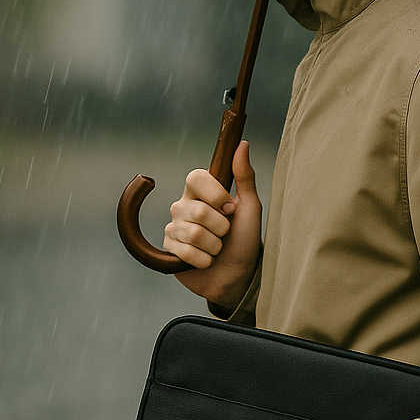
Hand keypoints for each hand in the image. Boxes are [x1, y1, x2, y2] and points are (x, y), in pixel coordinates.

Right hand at [165, 140, 262, 308]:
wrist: (238, 276)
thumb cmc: (246, 239)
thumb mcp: (250, 206)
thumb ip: (244, 175)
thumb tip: (243, 143)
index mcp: (202, 191)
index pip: (196, 177)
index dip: (215, 194)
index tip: (230, 208)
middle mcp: (184, 205)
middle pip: (198, 210)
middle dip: (220, 227)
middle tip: (226, 234)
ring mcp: (174, 227)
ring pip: (192, 233)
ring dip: (214, 246)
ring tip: (217, 249)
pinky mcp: (169, 248)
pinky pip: (184, 251)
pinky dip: (203, 259)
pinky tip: (206, 260)